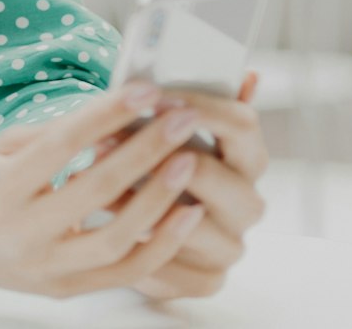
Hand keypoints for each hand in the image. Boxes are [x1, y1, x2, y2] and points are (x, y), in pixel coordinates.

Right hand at [0, 81, 208, 295]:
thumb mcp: (1, 147)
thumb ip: (54, 132)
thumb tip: (118, 106)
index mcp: (0, 189)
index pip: (62, 146)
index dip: (107, 115)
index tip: (147, 90)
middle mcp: (21, 233)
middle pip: (95, 190)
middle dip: (145, 150)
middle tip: (182, 119)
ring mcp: (45, 269)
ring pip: (115, 239)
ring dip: (159, 199)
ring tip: (190, 162)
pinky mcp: (66, 290)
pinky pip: (124, 274)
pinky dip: (162, 245)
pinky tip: (188, 214)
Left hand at [131, 71, 268, 300]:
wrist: (137, 224)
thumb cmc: (156, 162)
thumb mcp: (171, 126)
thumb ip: (195, 103)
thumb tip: (245, 72)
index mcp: (249, 157)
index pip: (243, 124)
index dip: (202, 108)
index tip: (158, 97)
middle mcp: (247, 202)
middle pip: (224, 179)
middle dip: (169, 159)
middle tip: (122, 142)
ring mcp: (230, 244)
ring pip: (197, 228)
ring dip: (145, 205)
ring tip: (103, 184)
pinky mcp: (207, 278)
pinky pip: (179, 270)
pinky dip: (143, 248)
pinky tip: (110, 226)